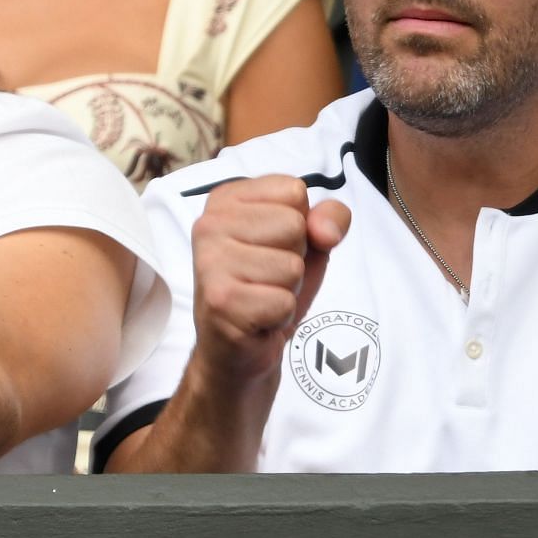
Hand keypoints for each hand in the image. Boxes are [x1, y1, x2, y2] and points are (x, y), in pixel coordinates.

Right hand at [189, 176, 350, 393]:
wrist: (241, 346)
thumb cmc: (270, 285)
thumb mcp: (309, 242)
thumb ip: (329, 216)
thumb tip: (326, 231)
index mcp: (225, 199)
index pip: (293, 190)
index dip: (300, 224)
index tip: (274, 245)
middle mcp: (208, 223)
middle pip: (293, 225)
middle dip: (295, 258)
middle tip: (268, 276)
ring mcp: (209, 261)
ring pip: (291, 266)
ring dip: (287, 289)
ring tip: (262, 296)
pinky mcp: (220, 300)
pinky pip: (283, 302)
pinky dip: (280, 316)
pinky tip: (258, 317)